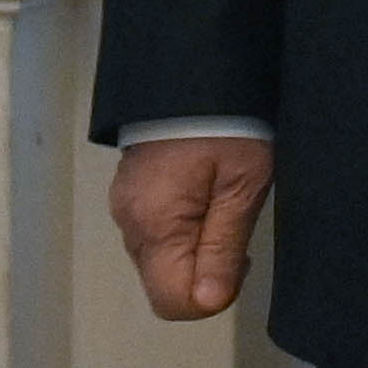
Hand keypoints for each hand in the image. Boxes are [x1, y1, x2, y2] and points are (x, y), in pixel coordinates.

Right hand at [109, 135, 275, 322]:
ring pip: (160, 257)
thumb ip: (223, 245)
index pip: (172, 301)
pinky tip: (204, 192)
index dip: (211, 296)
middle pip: (164, 281)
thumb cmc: (228, 124)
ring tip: (224, 200)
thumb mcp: (242, 183)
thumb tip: (208, 303)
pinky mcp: (129, 190)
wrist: (194, 65)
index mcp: (154, 226)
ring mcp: (125, 205)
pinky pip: (155, 230)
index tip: (239, 257)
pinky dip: (181, 227)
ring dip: (194, 247)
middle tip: (236, 222)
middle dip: (204, 271)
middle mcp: (129, 224)